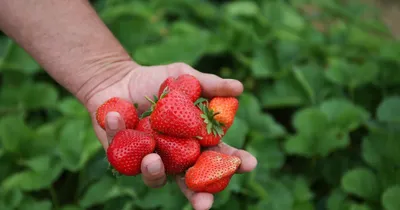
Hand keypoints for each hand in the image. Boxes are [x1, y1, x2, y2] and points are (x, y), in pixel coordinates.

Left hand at [85, 62, 257, 209]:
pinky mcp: (122, 157)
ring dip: (155, 172)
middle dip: (199, 196)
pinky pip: (122, 154)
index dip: (234, 162)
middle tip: (205, 204)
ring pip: (156, 177)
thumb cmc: (155, 80)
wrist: (117, 79)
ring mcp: (149, 158)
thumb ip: (210, 85)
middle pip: (190, 182)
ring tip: (153, 159)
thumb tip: (239, 88)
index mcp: (193, 140)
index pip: (218, 155)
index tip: (249, 164)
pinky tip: (117, 115)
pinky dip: (119, 133)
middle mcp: (174, 155)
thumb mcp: (184, 77)